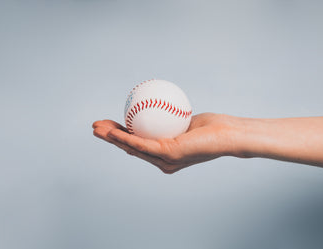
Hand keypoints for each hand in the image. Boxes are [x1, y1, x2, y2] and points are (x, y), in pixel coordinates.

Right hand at [92, 113, 248, 173]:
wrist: (226, 134)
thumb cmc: (209, 127)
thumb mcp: (184, 120)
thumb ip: (169, 119)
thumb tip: (156, 106)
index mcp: (164, 155)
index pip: (138, 144)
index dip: (120, 136)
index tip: (109, 124)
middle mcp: (162, 161)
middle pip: (130, 148)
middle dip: (110, 139)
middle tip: (95, 127)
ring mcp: (165, 160)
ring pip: (132, 148)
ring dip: (112, 139)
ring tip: (96, 129)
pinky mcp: (169, 155)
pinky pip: (143, 144)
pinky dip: (126, 137)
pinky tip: (112, 132)